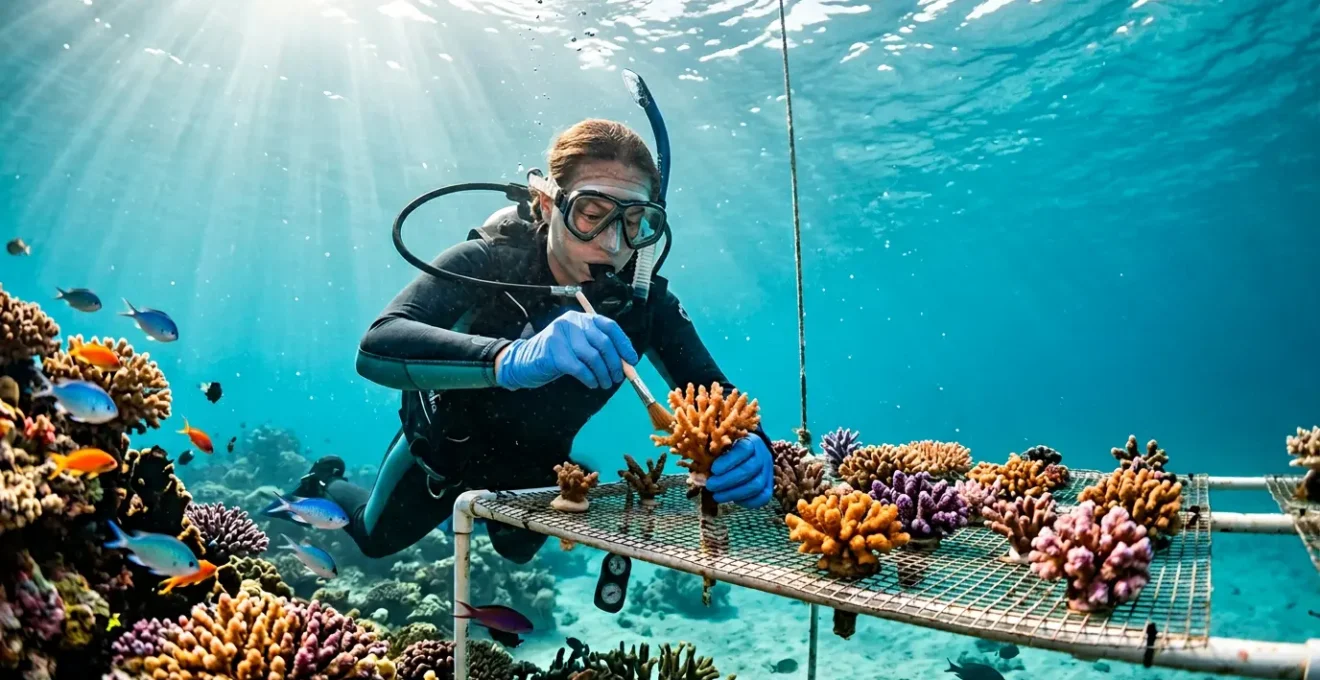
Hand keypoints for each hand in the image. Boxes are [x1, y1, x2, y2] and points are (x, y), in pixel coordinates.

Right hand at [495, 310, 638, 390]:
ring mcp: (561, 335)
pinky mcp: (552, 351)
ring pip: (592, 356)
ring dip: (603, 374)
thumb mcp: (580, 348)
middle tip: (618, 378)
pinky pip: (579, 368)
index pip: (609, 326)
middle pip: (603, 342)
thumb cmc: (557, 356)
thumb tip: (626, 363)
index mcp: (581, 318)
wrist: (525, 363)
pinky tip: (592, 384)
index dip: (623, 344)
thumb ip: (600, 350)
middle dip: (615, 363)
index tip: (632, 360)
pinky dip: (589, 378)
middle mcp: (572, 322)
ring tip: (604, 384)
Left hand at [706, 434, 772, 506]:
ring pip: (756, 485)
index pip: (743, 450)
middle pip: (749, 470)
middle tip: (710, 486)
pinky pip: (763, 498)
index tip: (713, 470)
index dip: (728, 461)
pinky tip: (733, 500)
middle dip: (727, 481)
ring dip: (734, 493)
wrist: (750, 453)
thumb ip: (711, 457)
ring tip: (717, 496)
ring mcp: (768, 472)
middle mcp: (763, 456)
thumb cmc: (729, 449)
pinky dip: (747, 502)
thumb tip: (698, 476)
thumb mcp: (721, 446)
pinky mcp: (769, 486)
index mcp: (751, 441)